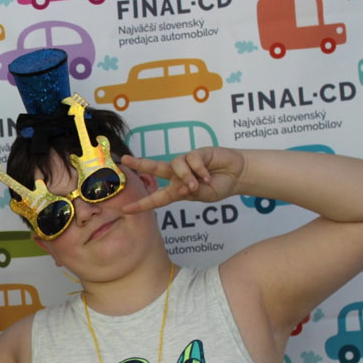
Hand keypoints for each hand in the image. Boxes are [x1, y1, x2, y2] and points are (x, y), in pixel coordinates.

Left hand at [120, 148, 244, 213]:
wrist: (237, 175)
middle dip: (140, 163)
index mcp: (177, 189)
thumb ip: (191, 192)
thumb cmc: (219, 186)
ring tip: (196, 185)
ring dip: (185, 176)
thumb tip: (180, 187)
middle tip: (125, 160)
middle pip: (155, 167)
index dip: (142, 204)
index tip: (125, 209)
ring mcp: (186, 163)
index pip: (157, 198)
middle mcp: (178, 174)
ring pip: (175, 165)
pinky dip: (199, 170)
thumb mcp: (203, 195)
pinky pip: (192, 160)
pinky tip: (208, 175)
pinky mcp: (196, 153)